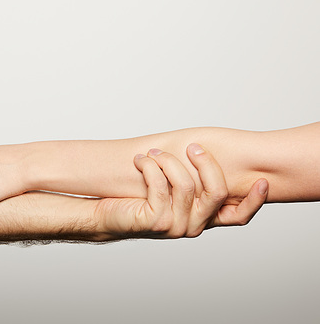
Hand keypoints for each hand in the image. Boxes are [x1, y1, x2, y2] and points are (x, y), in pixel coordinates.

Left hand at [95, 144, 268, 238]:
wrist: (108, 214)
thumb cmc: (139, 198)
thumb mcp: (171, 189)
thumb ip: (192, 180)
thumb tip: (208, 154)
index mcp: (202, 218)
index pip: (237, 216)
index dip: (254, 201)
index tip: (262, 181)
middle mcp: (193, 226)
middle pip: (217, 192)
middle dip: (206, 162)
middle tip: (192, 146)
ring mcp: (175, 226)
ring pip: (186, 184)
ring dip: (168, 160)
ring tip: (151, 153)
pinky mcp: (156, 221)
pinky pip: (161, 184)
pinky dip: (150, 166)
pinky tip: (141, 160)